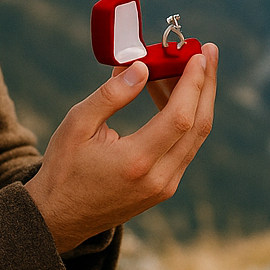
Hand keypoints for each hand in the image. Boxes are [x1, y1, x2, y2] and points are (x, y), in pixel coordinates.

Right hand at [26, 45, 217, 252]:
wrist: (59, 217)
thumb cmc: (64, 169)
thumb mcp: (77, 125)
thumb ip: (111, 96)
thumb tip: (141, 68)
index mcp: (136, 162)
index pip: (180, 117)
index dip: (194, 83)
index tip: (199, 54)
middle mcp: (159, 178)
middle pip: (199, 124)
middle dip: (207, 84)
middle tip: (209, 52)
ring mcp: (165, 186)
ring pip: (195, 136)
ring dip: (197, 99)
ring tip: (185, 67)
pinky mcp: (165, 188)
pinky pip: (185, 146)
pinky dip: (185, 118)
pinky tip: (170, 94)